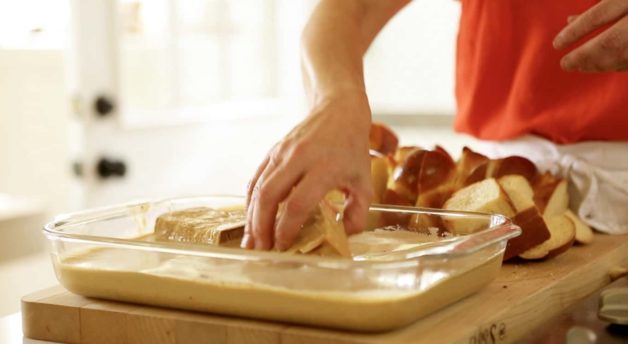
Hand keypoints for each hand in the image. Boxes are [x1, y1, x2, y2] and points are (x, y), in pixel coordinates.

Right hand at [242, 91, 373, 249]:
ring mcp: (282, 153)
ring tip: (252, 241)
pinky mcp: (272, 152)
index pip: (298, 203)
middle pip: (270, 196)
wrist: (338, 111)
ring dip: (252, 217)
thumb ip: (357, 213)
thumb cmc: (352, 149)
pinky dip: (250, 202)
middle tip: (261, 250)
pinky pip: (255, 179)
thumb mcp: (364, 182)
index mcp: (324, 168)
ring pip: (258, 188)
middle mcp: (299, 159)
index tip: (284, 247)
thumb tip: (344, 236)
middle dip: (261, 226)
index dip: (287, 228)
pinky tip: (251, 219)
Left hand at [553, 0, 627, 71]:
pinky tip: (603, 66)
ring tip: (580, 67)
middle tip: (565, 64)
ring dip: (598, 64)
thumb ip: (598, 8)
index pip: (597, 16)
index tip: (556, 44)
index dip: (575, 32)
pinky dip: (615, 64)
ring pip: (621, 55)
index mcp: (626, 2)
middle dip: (584, 56)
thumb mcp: (617, 0)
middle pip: (610, 42)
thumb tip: (569, 20)